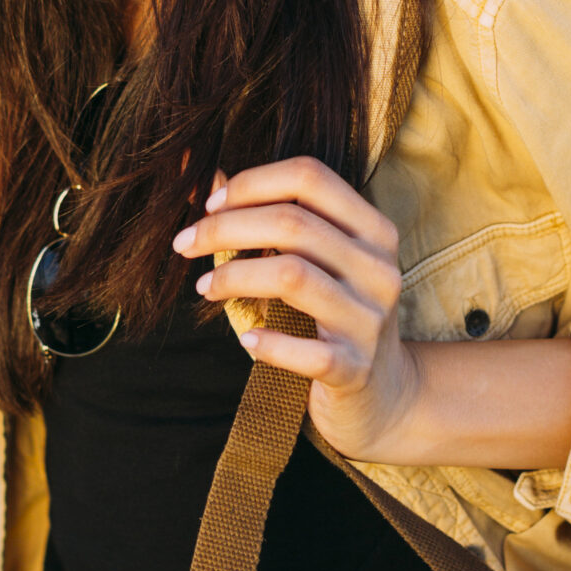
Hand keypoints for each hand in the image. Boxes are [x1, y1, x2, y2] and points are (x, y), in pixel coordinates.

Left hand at [172, 157, 421, 461]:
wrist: (385, 394)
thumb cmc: (336, 316)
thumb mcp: (321, 262)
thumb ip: (271, 218)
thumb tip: (207, 176)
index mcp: (373, 230)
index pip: (309, 176)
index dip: (251, 183)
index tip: (210, 205)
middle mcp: (378, 268)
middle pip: (292, 222)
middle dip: (225, 228)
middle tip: (185, 244)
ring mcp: (370, 320)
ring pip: (292, 275)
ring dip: (233, 276)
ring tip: (204, 288)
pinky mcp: (355, 369)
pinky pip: (306, 352)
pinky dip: (267, 342)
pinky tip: (245, 338)